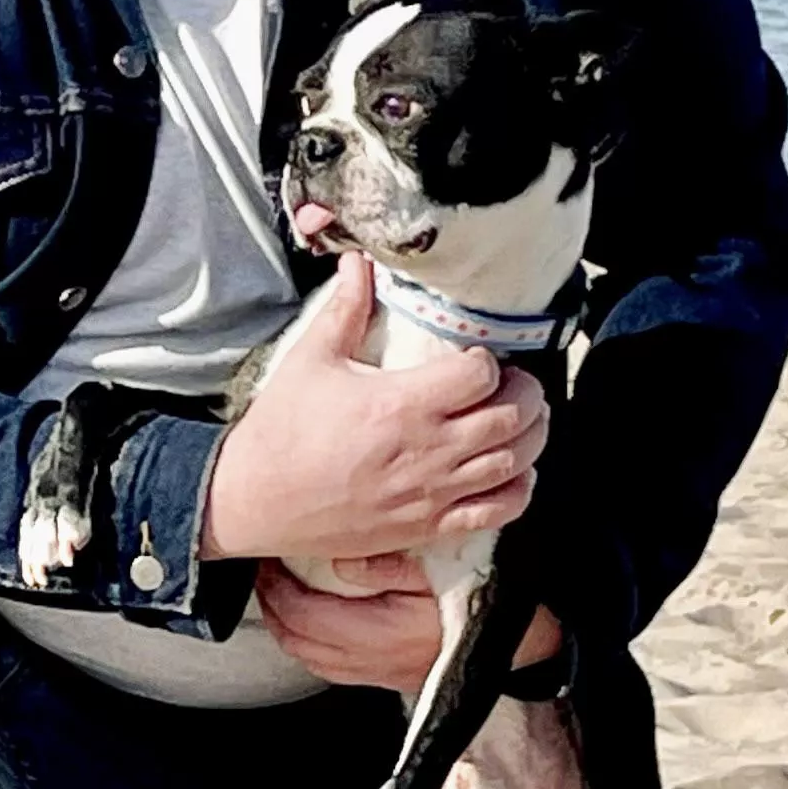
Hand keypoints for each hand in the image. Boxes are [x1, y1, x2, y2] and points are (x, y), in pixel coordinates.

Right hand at [201, 254, 549, 563]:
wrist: (257, 499)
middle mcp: (426, 450)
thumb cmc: (282, 430)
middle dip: (526, 394)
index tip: (475, 358)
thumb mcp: (311, 360)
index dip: (489, 360)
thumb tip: (357, 261)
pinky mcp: (428, 527)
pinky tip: (511, 471)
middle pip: (513, 418)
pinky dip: (517, 490)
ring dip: (530, 437)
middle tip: (514, 383)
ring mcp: (431, 493)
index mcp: (401, 404)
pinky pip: (497, 512)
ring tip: (520, 419)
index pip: (482, 375)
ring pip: (515, 464)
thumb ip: (345, 308)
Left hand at [258, 563, 569, 698]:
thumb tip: (342, 565)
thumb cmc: (488, 595)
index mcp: (383, 632)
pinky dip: (311, 641)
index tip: (268, 557)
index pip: (307, 616)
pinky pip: (332, 665)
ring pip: (312, 657)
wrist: (527, 644)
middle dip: (273, 605)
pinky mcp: (389, 676)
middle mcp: (374, 660)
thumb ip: (392, 565)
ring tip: (279, 590)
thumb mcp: (446, 566)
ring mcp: (380, 672)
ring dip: (288, 625)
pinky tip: (311, 616)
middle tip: (263, 569)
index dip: (278, 589)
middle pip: (299, 640)